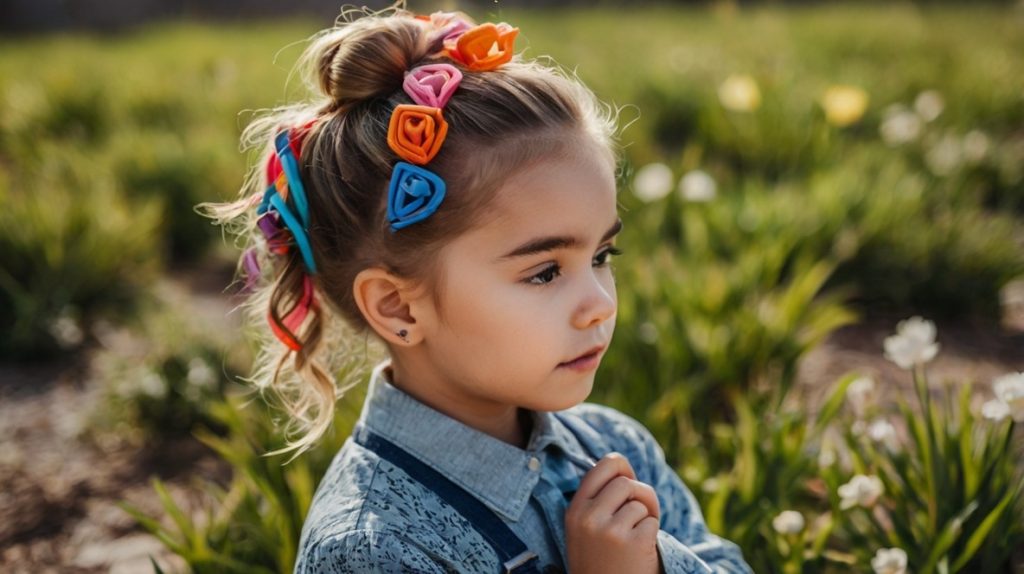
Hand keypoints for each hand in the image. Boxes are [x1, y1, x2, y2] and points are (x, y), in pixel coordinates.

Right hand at [564, 452, 661, 573]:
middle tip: (641, 513)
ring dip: (647, 516)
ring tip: (638, 535)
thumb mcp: (585, 529)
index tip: (628, 477)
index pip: (602, 466)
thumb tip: (622, 465)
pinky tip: (640, 550)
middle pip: (625, 482)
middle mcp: (588, 517)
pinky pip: (652, 521)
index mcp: (575, 510)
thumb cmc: (601, 561)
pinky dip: (652, 533)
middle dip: (640, 494)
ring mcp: (610, 530)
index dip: (621, 466)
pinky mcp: (633, 542)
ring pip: (640, 502)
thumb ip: (597, 499)